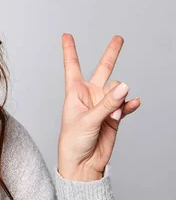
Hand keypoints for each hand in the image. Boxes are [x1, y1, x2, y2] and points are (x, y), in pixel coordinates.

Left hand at [57, 34, 140, 180]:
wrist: (83, 164)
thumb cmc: (73, 142)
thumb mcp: (87, 120)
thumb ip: (107, 104)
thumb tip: (125, 86)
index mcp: (74, 93)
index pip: (72, 66)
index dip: (70, 50)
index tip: (66, 34)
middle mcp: (89, 95)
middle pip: (103, 70)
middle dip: (111, 54)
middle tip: (119, 38)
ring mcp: (103, 105)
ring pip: (118, 91)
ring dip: (117, 102)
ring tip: (111, 117)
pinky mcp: (114, 117)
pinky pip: (125, 106)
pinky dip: (129, 106)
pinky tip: (134, 104)